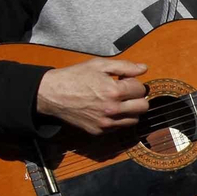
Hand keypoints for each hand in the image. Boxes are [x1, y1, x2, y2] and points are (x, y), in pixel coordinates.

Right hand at [35, 58, 149, 134]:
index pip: (141, 89)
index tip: (125, 80)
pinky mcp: (99, 130)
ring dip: (131, 110)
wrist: (52, 94)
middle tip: (127, 92)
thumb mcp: (99, 65)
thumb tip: (144, 69)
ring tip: (119, 101)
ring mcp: (106, 122)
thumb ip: (125, 66)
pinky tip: (108, 109)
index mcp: (114, 91)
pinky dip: (118, 118)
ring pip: (134, 120)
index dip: (134, 82)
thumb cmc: (75, 76)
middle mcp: (112, 110)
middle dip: (138, 97)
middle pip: (143, 107)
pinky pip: (118, 126)